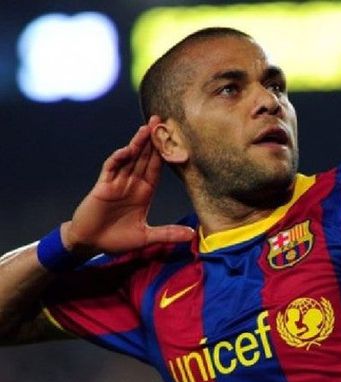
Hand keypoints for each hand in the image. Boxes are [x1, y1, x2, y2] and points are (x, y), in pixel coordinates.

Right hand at [62, 117, 194, 255]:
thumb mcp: (146, 237)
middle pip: (144, 158)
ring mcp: (117, 183)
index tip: (174, 138)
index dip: (164, 153)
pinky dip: (118, 159)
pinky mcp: (103, 186)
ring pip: (129, 159)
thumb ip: (167, 234)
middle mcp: (132, 184)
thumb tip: (191, 235)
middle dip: (152, 140)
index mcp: (144, 192)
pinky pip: (111, 169)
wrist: (90, 243)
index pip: (156, 168)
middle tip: (160, 120)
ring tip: (146, 128)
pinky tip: (127, 151)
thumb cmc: (116, 239)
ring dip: (137, 144)